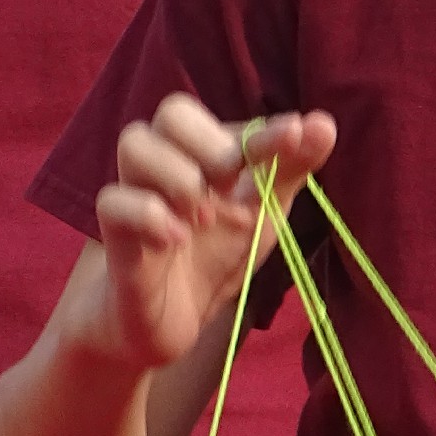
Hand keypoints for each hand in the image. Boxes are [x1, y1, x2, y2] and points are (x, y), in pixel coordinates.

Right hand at [82, 93, 334, 370]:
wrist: (171, 323)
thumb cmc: (216, 256)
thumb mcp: (264, 212)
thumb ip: (290, 168)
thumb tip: (323, 122)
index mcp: (207, 154)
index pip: (229, 122)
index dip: (265, 130)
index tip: (296, 137)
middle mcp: (169, 165)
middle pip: (173, 112)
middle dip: (209, 142)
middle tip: (231, 183)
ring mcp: (138, 196)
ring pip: (134, 142)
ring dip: (177, 174)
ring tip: (204, 216)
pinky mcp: (114, 237)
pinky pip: (113, 202)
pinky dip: (149, 215)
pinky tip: (177, 241)